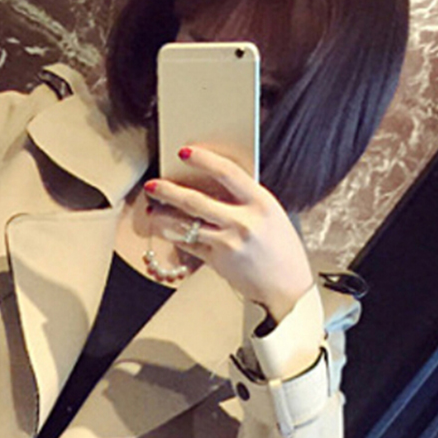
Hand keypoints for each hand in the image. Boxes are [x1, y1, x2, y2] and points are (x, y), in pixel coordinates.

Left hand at [145, 147, 312, 322]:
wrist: (286, 286)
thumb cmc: (280, 247)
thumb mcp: (270, 214)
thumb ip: (245, 198)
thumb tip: (212, 180)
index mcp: (261, 202)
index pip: (228, 173)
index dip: (204, 159)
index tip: (184, 152)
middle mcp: (243, 221)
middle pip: (196, 201)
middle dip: (169, 191)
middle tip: (152, 185)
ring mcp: (228, 243)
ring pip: (185, 225)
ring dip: (163, 217)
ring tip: (151, 209)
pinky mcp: (217, 261)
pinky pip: (188, 245)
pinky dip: (173, 236)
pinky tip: (163, 229)